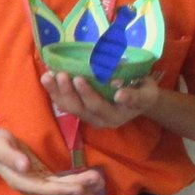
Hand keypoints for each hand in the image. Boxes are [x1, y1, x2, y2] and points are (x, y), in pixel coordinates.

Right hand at [0, 124, 103, 194]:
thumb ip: (11, 157)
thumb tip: (25, 166)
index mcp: (20, 181)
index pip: (43, 189)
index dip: (62, 190)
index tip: (79, 188)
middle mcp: (31, 186)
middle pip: (56, 190)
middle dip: (77, 187)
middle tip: (97, 181)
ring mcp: (37, 183)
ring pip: (61, 188)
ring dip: (80, 186)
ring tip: (100, 182)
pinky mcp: (42, 177)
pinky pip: (61, 183)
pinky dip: (76, 182)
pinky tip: (90, 182)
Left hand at [41, 70, 158, 129]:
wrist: (138, 100)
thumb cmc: (143, 92)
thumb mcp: (147, 93)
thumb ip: (135, 95)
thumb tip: (119, 92)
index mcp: (117, 115)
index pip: (100, 106)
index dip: (90, 94)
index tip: (85, 81)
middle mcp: (101, 120)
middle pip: (82, 108)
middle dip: (70, 91)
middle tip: (62, 74)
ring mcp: (89, 117)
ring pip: (70, 107)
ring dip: (57, 92)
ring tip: (47, 76)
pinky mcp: (80, 112)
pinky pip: (65, 104)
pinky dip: (54, 92)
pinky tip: (46, 79)